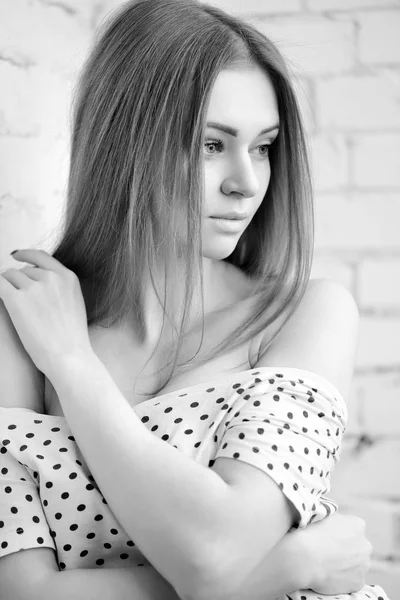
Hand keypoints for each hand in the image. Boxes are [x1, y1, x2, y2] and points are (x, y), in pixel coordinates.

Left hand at [0, 249, 92, 377]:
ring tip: (15, 308)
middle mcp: (50, 278)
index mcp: (67, 277)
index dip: (25, 254)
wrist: (68, 356)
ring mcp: (33, 287)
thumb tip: (39, 281)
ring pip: (8, 276)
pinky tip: (1, 298)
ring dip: (8, 288)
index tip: (16, 255)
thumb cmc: (71, 338)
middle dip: (18, 282)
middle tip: (21, 302)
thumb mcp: (75, 303)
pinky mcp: (16, 299)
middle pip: (23, 270)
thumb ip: (60, 287)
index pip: (41, 256)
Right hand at [297, 511, 371, 593]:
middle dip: (346, 549)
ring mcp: (363, 566)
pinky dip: (342, 579)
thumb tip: (336, 520)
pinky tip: (329, 575)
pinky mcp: (358, 583)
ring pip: (356, 565)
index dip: (339, 532)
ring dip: (345, 565)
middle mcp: (365, 545)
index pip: (352, 528)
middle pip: (357, 547)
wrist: (304, 558)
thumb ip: (335, 517)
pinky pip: (351, 581)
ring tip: (326, 564)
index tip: (328, 536)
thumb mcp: (323, 514)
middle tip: (327, 551)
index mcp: (357, 525)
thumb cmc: (310, 533)